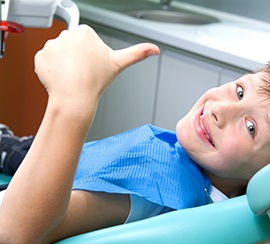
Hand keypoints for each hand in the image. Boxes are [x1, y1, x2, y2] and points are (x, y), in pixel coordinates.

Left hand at [34, 25, 159, 110]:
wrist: (75, 99)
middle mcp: (67, 35)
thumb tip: (155, 49)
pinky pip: (45, 60)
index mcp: (86, 32)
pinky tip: (60, 78)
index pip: (84, 40)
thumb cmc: (96, 82)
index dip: (88, 55)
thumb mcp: (118, 64)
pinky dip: (51, 69)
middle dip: (75, 57)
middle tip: (81, 72)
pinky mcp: (40, 56)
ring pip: (58, 53)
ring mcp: (52, 45)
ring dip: (63, 64)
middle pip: (71, 45)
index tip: (90, 65)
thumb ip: (137, 53)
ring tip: (71, 77)